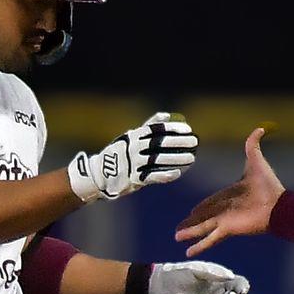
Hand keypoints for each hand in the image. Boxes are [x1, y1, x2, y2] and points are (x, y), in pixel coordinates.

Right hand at [69, 112, 196, 201]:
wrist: (99, 173)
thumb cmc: (120, 153)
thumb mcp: (131, 136)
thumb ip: (149, 126)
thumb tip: (167, 115)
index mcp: (134, 136)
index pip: (157, 129)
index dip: (173, 128)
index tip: (187, 129)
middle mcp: (134, 148)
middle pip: (160, 143)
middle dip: (179, 142)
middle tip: (194, 141)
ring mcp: (133, 164)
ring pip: (159, 160)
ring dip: (176, 158)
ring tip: (191, 158)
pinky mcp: (133, 179)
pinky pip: (152, 177)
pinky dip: (165, 175)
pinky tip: (177, 173)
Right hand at [174, 126, 285, 256]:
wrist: (277, 204)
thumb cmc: (268, 185)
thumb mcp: (256, 161)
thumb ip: (253, 145)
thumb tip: (259, 128)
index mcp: (229, 195)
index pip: (210, 201)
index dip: (201, 206)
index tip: (191, 211)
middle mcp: (224, 209)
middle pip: (203, 216)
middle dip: (191, 222)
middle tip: (179, 228)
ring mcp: (225, 220)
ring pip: (202, 227)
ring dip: (190, 233)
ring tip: (176, 237)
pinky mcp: (226, 229)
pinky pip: (209, 238)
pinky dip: (199, 246)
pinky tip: (188, 253)